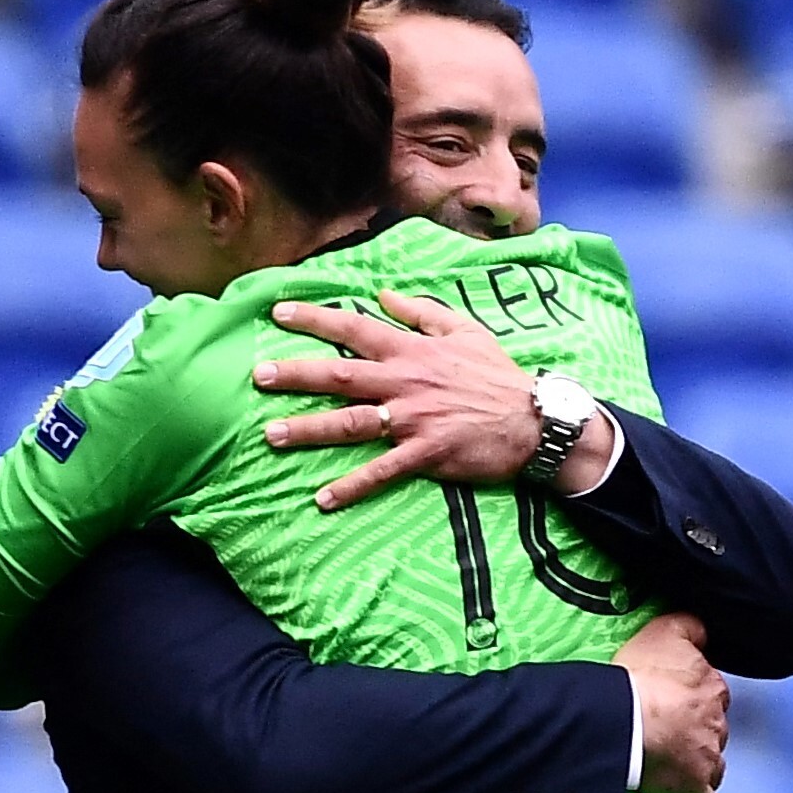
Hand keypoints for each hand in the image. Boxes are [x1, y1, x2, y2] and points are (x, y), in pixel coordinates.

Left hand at [254, 293, 617, 509]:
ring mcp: (413, 420)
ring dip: (309, 430)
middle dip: (296, 375)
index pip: (355, 329)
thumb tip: (383, 295)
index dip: (316, 319)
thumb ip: (422, 311)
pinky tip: (323, 498)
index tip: (278, 312)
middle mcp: (405, 382)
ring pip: (351, 423)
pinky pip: (382, 471)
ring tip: (272, 435)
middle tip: (258, 376)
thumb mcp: (466, 330)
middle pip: (340, 376)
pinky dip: (352, 486)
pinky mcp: (426, 454)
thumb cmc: (498, 376)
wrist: (534, 421)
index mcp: (413, 350)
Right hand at [618, 615, 724, 792]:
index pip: (713, 693)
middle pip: (714, 729)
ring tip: (680, 766)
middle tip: (672, 731)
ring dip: (701, 765)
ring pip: (713, 764)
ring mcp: (708, 760)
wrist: (626, 721)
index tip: (677, 700)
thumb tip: (704, 630)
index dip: (695, 696)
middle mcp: (718, 725)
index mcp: (713, 689)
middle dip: (699, 731)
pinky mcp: (694, 790)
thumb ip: (689, 626)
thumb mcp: (664, 632)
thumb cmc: (642, 675)